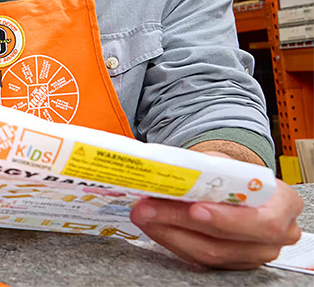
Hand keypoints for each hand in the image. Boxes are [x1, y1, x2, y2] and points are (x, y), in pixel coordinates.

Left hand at [130, 152, 302, 268]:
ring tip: (143, 213)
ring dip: (168, 232)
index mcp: (284, 205)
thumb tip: (173, 167)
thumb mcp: (227, 163)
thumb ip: (207, 167)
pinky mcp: (230, 264)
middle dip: (180, 222)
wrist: (239, 190)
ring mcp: (253, 255)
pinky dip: (170, 240)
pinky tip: (152, 224)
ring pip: (207, 254)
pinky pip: (197, 259)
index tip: (195, 209)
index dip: (227, 219)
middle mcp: (275, 236)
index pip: (263, 221)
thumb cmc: (236, 176)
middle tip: (149, 207)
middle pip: (225, 242)